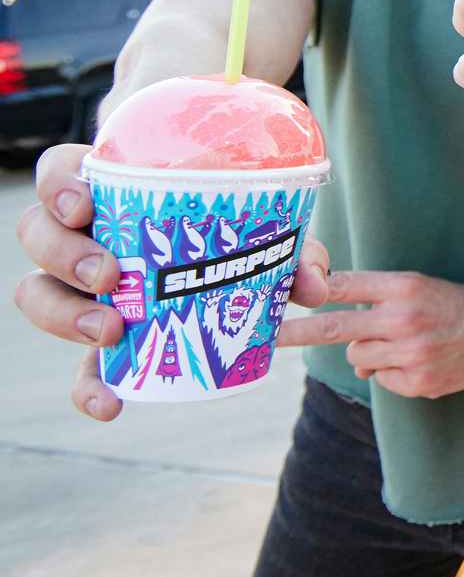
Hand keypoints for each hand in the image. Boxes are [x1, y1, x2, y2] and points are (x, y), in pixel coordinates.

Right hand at [14, 141, 332, 420]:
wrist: (226, 252)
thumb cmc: (234, 223)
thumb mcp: (261, 224)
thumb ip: (290, 248)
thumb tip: (313, 287)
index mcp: (111, 187)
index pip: (58, 172)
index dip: (58, 186)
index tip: (86, 206)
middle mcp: (81, 233)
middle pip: (37, 234)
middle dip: (63, 256)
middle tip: (110, 275)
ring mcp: (79, 285)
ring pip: (36, 293)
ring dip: (64, 315)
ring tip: (111, 330)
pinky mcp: (96, 332)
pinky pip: (76, 363)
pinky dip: (87, 387)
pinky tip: (111, 404)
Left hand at [276, 268, 463, 397]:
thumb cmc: (455, 304)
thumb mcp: (419, 286)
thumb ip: (378, 299)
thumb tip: (340, 331)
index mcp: (405, 287)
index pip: (344, 286)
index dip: (308, 291)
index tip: (276, 296)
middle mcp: (405, 319)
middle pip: (335, 328)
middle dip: (296, 333)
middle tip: (266, 337)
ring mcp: (411, 354)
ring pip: (357, 357)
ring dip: (368, 353)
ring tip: (403, 343)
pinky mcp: (418, 383)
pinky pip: (380, 380)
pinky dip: (391, 373)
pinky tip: (419, 361)